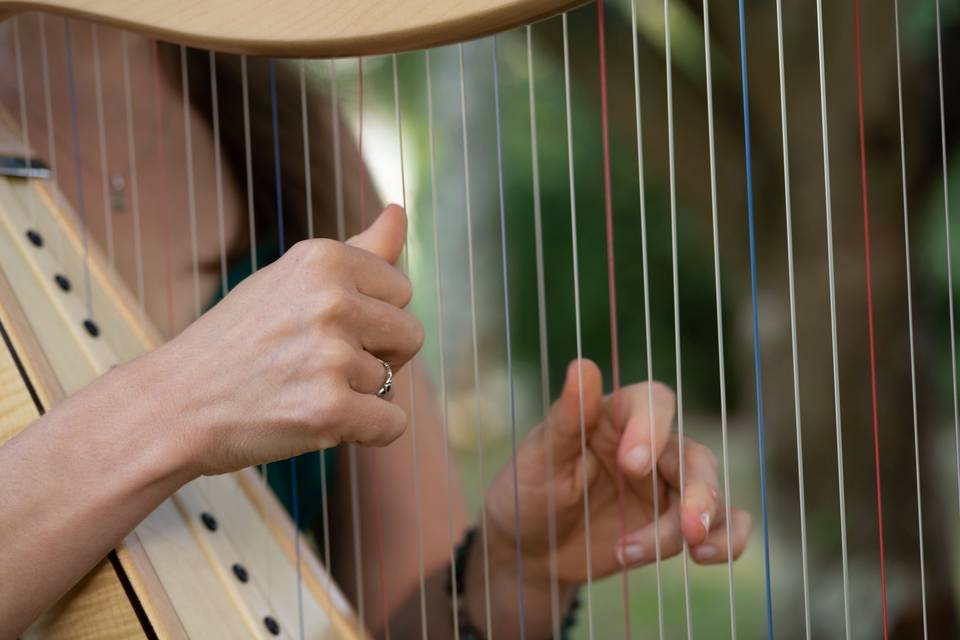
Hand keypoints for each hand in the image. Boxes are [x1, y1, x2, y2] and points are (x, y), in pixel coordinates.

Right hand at [152, 204, 423, 475]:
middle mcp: (331, 300)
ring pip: (392, 382)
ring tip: (300, 389)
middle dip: (378, 354)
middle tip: (318, 363)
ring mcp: (331, 356)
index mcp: (324, 258)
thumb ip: (357, 249)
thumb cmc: (237, 340)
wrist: (172, 404)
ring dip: (357, 394)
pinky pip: (392, 424)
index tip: (324, 326)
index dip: (371, 316)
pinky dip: (366, 431)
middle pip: (410, 334)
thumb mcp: (290, 279)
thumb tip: (400, 210)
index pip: (400, 289)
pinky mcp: (329, 409)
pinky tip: (320, 422)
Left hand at [476, 359, 750, 634]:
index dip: (653, 428)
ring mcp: (667, 487)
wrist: (530, 548)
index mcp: (616, 417)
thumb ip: (567, 418)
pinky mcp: (676, 524)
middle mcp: (650, 447)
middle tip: (687, 529)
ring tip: (683, 552)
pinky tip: (705, 558)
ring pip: (711, 495)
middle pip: (695, 456)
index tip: (631, 466)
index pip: (654, 402)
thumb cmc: (528, 490)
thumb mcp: (538, 456)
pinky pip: (724, 525)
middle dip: (698, 492)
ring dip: (705, 525)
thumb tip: (582, 365)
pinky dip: (729, 540)